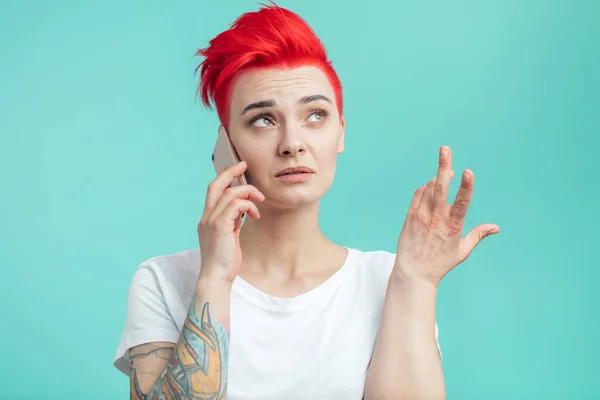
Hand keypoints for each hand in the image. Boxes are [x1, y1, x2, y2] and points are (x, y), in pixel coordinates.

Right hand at [197, 161, 264, 282]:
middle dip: (230, 171)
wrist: (215, 278)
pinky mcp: (220, 227)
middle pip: (215, 184)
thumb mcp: (228, 237)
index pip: (213, 190)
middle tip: (245, 165)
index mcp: (207, 218)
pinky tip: (256, 215)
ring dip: (248, 192)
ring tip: (260, 200)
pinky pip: (236, 205)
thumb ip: (232, 222)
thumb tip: (242, 210)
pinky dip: (248, 206)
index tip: (238, 170)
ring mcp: (211, 221)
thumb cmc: (224, 261)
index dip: (224, 177)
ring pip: (229, 193)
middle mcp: (206, 217)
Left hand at [394, 146, 499, 286]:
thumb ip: (478, 235)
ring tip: (444, 172)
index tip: (467, 171)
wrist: (413, 273)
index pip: (461, 202)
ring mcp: (421, 216)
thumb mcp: (462, 251)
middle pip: (440, 188)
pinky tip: (431, 186)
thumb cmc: (440, 263)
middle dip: (444, 166)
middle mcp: (436, 219)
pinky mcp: (410, 216)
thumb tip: (496, 227)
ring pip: (429, 189)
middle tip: (445, 149)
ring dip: (438, 178)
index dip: (465, 186)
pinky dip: (425, 188)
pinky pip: (418, 195)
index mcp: (452, 226)